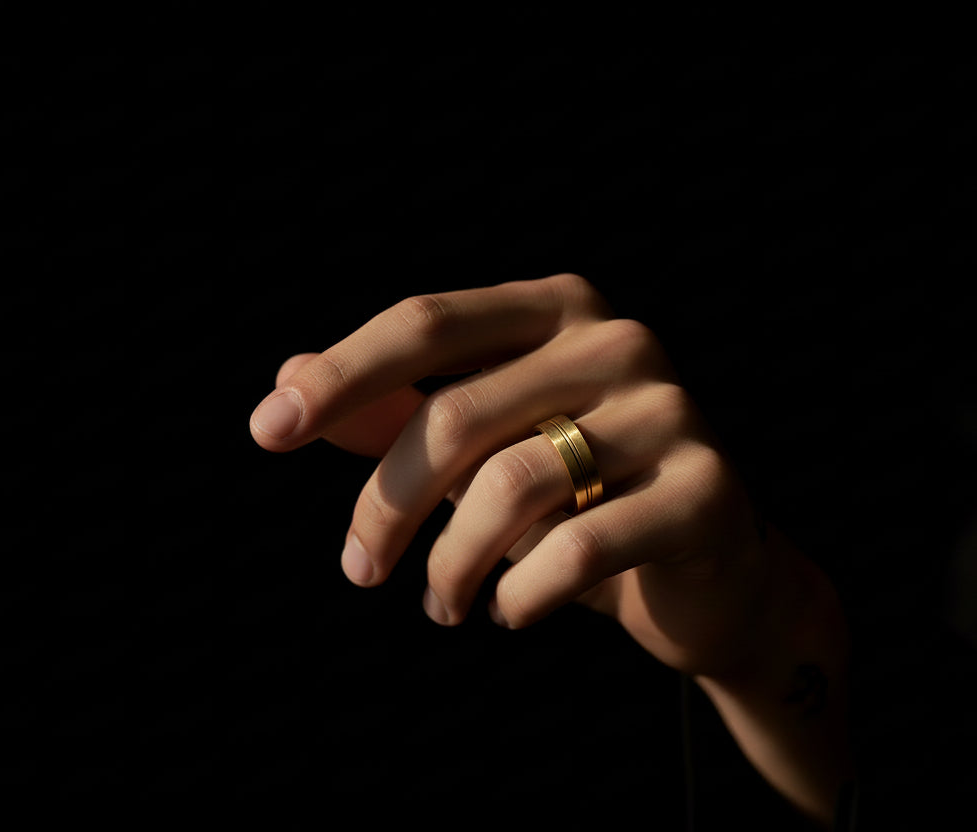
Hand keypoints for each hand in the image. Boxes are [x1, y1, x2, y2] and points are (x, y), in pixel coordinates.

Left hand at [249, 273, 770, 678]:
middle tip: (359, 570)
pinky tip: (511, 612)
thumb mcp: (483, 451)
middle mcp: (619, 340)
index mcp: (559, 309)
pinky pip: (579, 548)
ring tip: (441, 603)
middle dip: (385, 504)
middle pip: (456, 413)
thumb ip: (396, 412)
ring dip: (451, 563)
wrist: (711, 575)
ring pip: (512, 486)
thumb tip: (287, 375)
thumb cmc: (580, 498)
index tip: (266, 429)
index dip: (342, 375)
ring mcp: (670, 411)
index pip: (428, 321)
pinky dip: (523, 594)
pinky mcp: (705, 490)